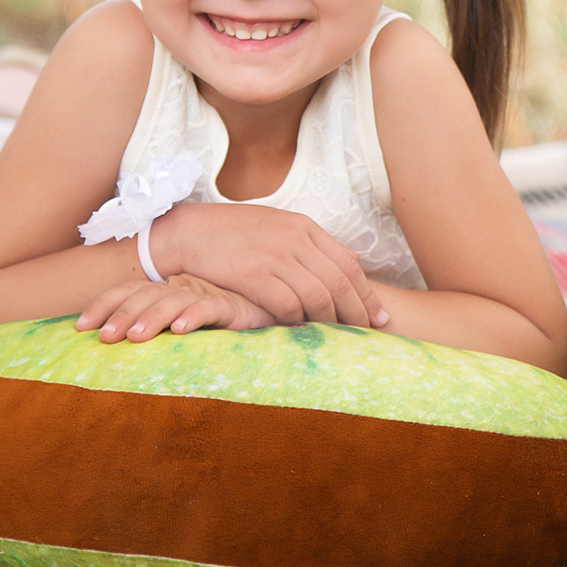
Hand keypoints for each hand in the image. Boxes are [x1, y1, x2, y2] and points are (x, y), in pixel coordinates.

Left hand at [78, 274, 273, 341]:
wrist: (262, 308)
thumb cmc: (213, 320)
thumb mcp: (175, 323)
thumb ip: (149, 329)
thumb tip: (107, 347)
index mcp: (163, 289)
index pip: (127, 291)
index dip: (102, 305)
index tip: (79, 326)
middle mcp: (180, 287)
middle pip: (145, 294)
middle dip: (122, 314)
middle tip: (104, 338)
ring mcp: (205, 294)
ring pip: (173, 300)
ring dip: (152, 317)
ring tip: (136, 337)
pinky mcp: (231, 305)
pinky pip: (211, 308)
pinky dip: (194, 316)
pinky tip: (181, 329)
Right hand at [146, 203, 387, 328]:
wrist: (188, 232)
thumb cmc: (232, 233)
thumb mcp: (277, 227)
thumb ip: (310, 245)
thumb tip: (349, 262)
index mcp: (304, 227)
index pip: (348, 263)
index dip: (366, 293)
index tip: (378, 316)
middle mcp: (295, 239)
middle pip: (340, 282)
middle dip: (357, 312)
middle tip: (365, 335)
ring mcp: (275, 256)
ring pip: (319, 296)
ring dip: (331, 322)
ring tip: (337, 340)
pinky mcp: (255, 275)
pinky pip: (288, 305)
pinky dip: (298, 322)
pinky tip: (301, 334)